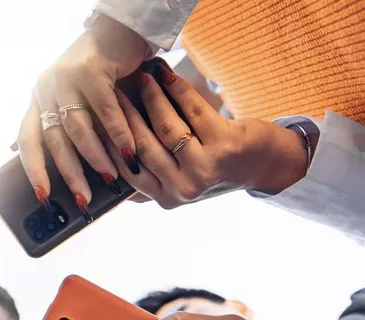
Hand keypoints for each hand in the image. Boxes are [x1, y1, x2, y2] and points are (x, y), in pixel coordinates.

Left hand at [17, 14, 147, 210]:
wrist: (122, 30)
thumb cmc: (103, 72)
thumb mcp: (80, 101)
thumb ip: (72, 128)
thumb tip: (67, 168)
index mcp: (39, 98)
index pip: (27, 140)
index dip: (34, 170)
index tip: (43, 195)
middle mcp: (46, 88)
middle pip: (55, 141)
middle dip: (70, 174)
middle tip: (83, 198)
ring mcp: (65, 77)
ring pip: (78, 129)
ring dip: (96, 157)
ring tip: (110, 176)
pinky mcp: (90, 69)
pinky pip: (104, 112)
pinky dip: (118, 134)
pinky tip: (128, 152)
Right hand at [112, 62, 307, 207]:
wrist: (264, 166)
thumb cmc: (215, 169)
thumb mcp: (179, 183)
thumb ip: (148, 182)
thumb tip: (107, 173)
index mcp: (166, 199)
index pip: (129, 167)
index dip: (112, 140)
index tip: (100, 115)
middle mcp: (183, 189)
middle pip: (142, 146)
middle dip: (126, 115)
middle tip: (113, 91)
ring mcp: (205, 169)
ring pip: (166, 128)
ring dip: (151, 98)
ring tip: (141, 78)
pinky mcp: (225, 145)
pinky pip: (193, 111)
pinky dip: (177, 89)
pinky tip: (166, 75)